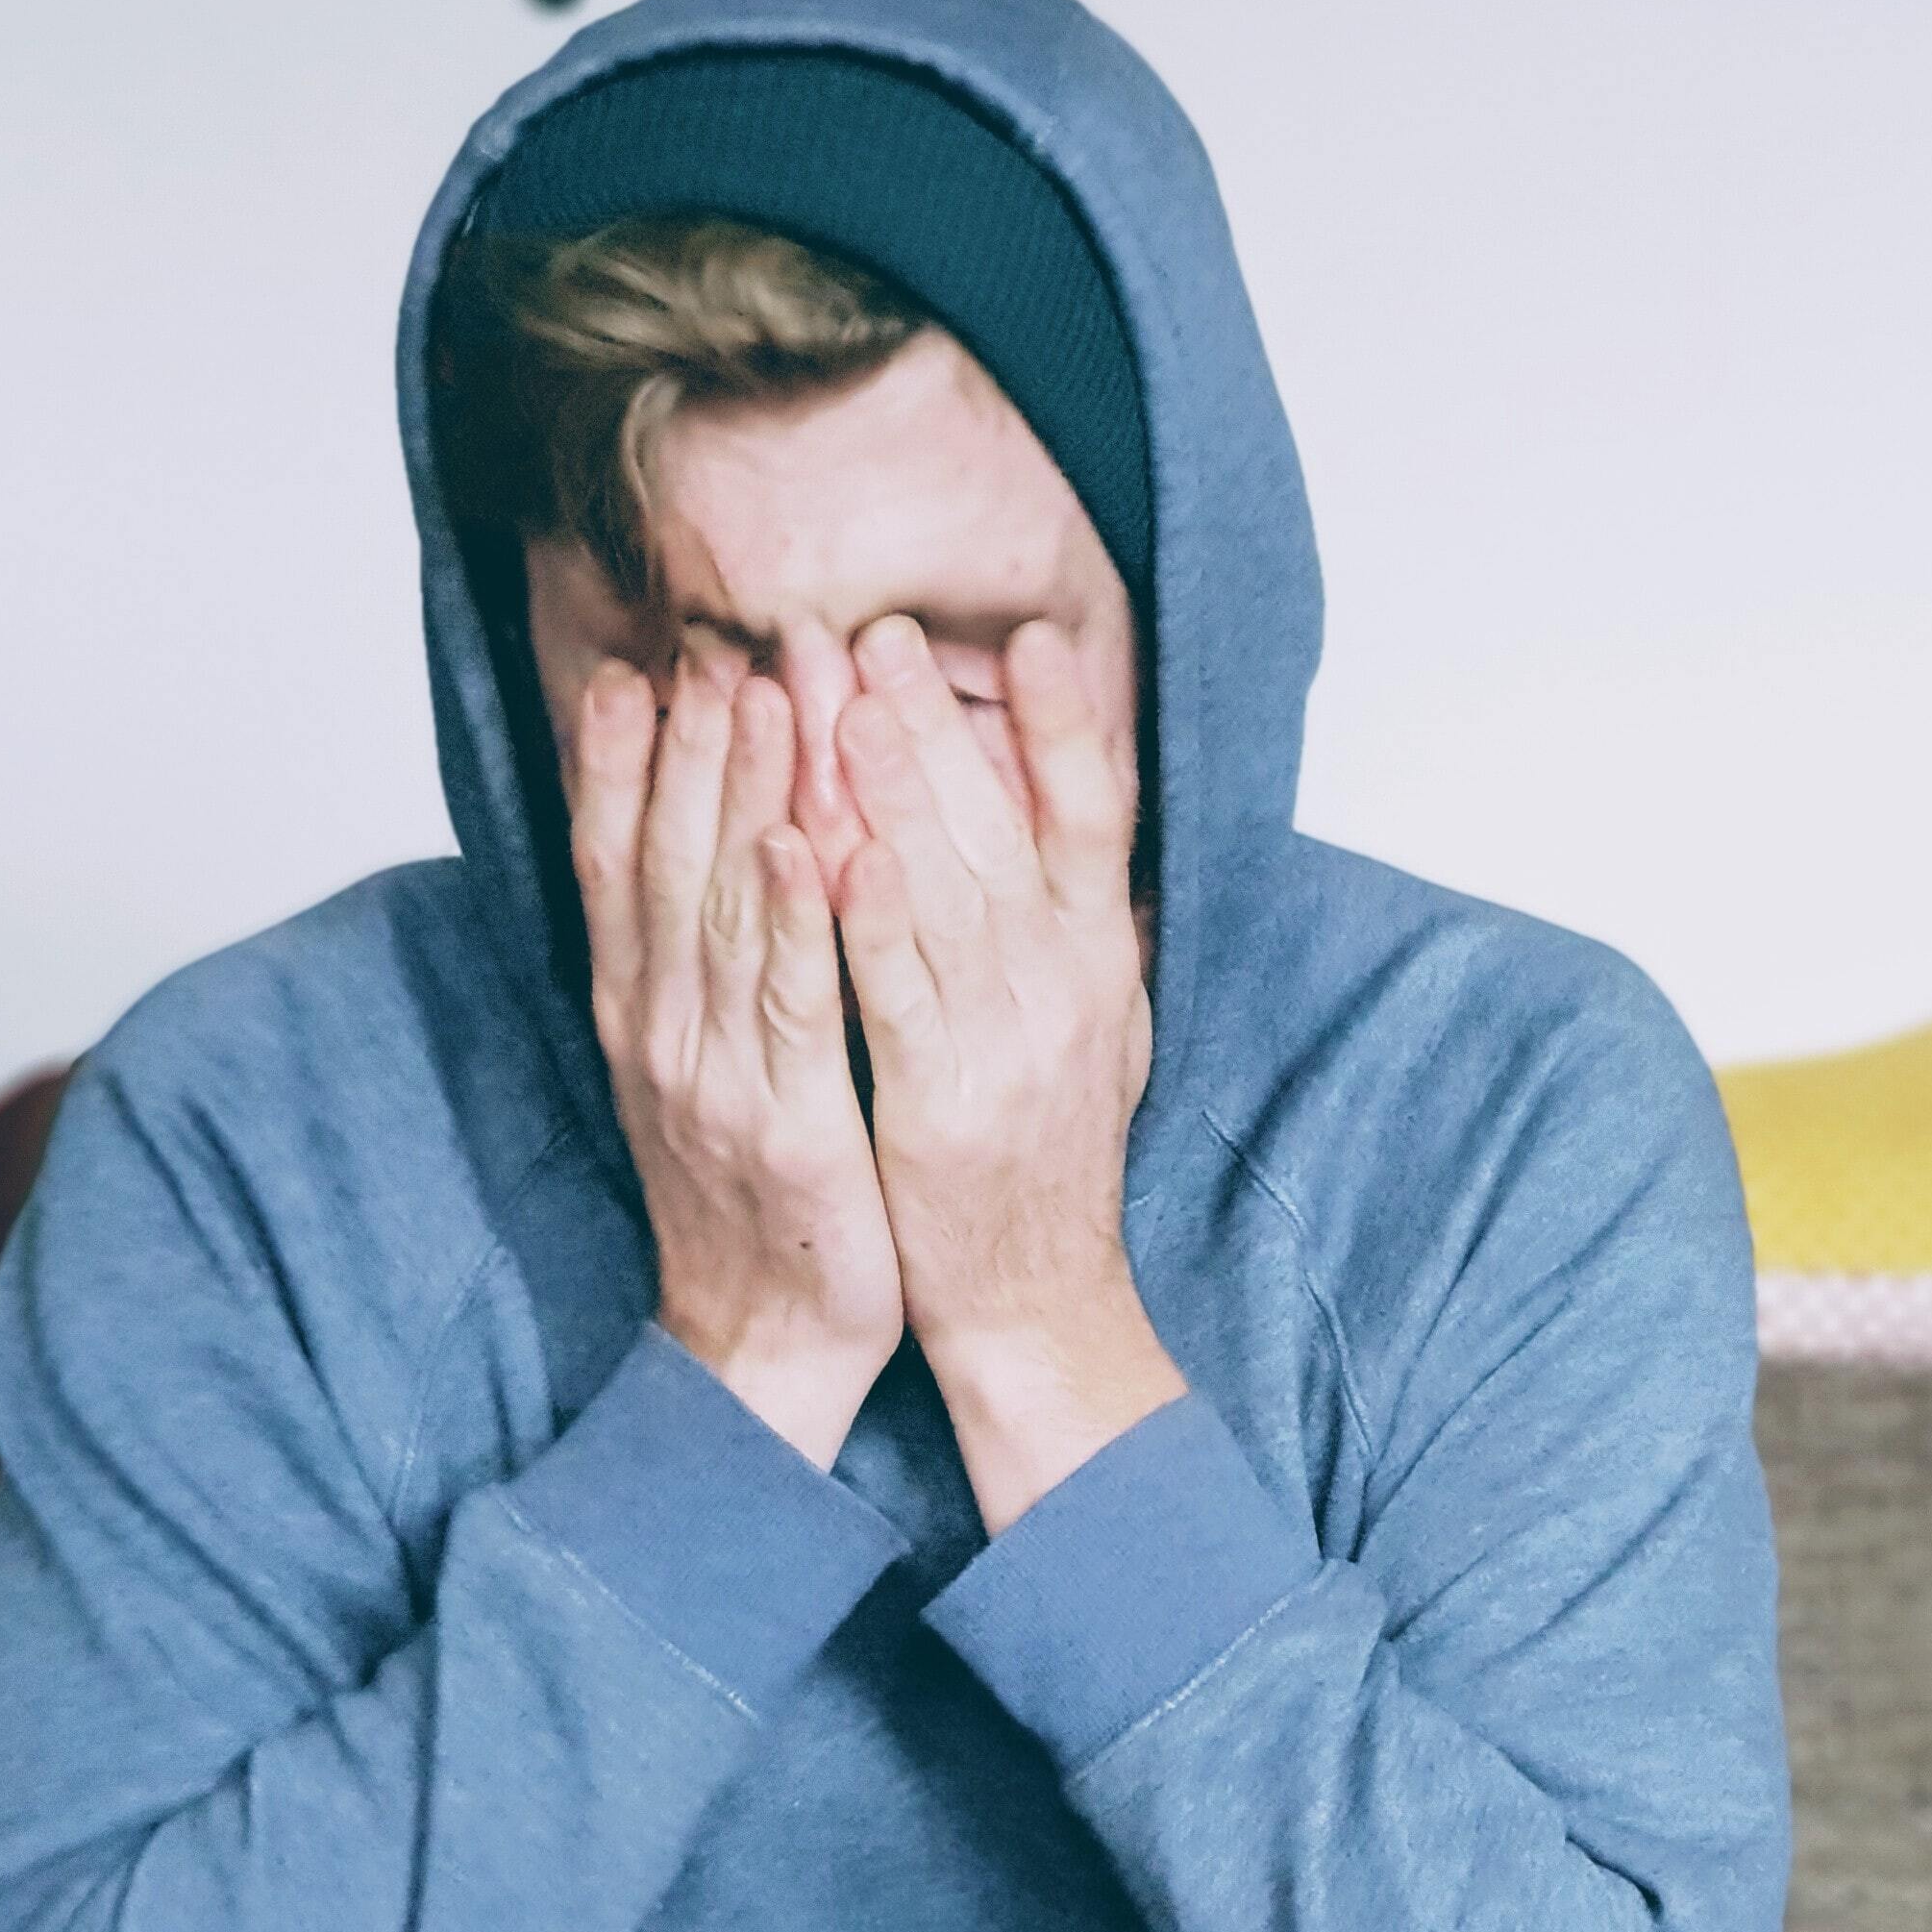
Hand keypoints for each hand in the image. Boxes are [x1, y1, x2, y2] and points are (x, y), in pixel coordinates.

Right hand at [570, 646, 904, 1468]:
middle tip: (715, 637)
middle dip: (690, 743)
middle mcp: (661, 1030)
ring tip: (762, 691)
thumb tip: (704, 870)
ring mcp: (715, 1074)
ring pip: (723, 908)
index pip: (619, 863)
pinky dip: (791, 917)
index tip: (640, 664)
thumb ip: (697, 975)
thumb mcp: (704, 1075)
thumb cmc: (755, 1204)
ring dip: (740, 794)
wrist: (762, 1344)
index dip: (624, 763)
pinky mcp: (786, 1121)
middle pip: (665, 860)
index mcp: (641, 1015)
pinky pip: (790, 1002)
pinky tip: (802, 841)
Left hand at [835, 611, 1182, 1532]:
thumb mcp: (1098, 1031)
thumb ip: (1080, 932)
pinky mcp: (941, 1102)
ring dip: (893, 789)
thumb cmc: (1045, 1164)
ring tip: (840, 692)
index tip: (1029, 634)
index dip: (1065, 724)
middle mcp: (1066, 990)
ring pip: (946, 891)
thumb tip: (1078, 829)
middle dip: (933, 721)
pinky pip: (899, 995)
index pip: (1095, 817)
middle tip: (873, 627)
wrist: (1037, 1304)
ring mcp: (1007, 1045)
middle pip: (1003, 828)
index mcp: (1099, 964)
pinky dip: (869, 919)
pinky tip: (832, 847)